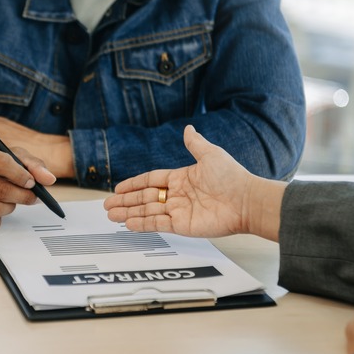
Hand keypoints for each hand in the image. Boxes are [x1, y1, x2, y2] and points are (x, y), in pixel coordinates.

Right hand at [0, 139, 55, 231]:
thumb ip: (32, 164)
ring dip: (10, 208)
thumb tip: (49, 179)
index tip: (31, 182)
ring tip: (11, 201)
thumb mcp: (10, 155)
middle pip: (1, 190)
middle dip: (23, 196)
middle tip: (32, 197)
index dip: (21, 175)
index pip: (2, 163)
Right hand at [104, 125, 286, 240]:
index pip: (150, 180)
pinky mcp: (182, 225)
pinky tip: (128, 224)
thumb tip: (188, 129)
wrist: (246, 201)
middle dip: (125, 201)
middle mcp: (177, 195)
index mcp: (181, 178)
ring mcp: (179, 211)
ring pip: (147, 211)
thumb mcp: (211, 155)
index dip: (133, 184)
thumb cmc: (232, 177)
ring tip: (111, 215)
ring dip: (128, 213)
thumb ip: (195, 144)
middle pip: (144, 197)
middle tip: (107, 205)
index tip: (119, 187)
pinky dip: (142, 224)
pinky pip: (158, 224)